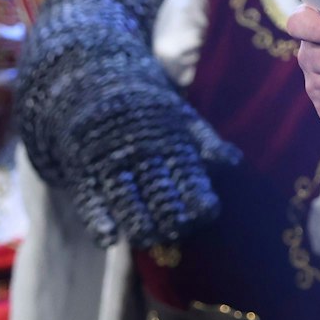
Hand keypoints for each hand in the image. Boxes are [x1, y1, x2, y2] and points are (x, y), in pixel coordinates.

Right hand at [65, 86, 239, 247]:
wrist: (93, 80)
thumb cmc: (147, 108)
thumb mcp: (181, 117)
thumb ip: (207, 142)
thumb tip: (235, 162)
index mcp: (169, 143)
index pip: (189, 176)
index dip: (199, 197)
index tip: (207, 212)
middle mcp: (140, 154)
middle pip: (158, 191)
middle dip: (170, 215)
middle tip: (177, 231)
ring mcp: (109, 162)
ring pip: (126, 198)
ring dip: (138, 221)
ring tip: (148, 238)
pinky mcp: (83, 172)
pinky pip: (90, 199)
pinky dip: (98, 219)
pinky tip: (109, 239)